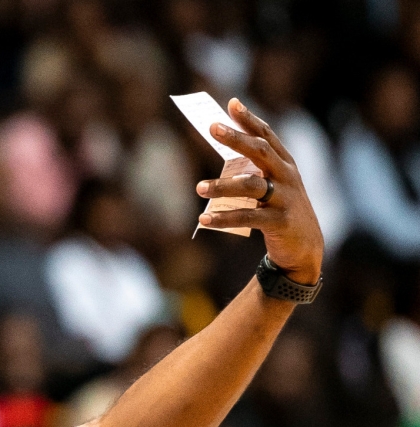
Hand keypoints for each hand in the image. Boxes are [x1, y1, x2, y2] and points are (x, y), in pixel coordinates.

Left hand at [195, 99, 324, 284]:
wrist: (304, 246)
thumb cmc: (279, 210)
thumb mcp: (270, 186)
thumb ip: (251, 170)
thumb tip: (221, 151)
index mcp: (284, 164)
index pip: (266, 136)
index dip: (250, 120)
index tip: (232, 104)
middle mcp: (286, 176)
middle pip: (260, 151)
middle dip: (236, 138)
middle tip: (212, 128)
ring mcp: (285, 198)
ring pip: (251, 186)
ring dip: (222, 186)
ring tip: (199, 188)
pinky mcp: (280, 221)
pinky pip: (247, 217)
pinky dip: (224, 218)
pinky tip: (204, 220)